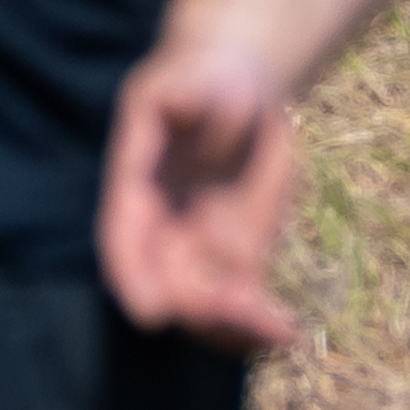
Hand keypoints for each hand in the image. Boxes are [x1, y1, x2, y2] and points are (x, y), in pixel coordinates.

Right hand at [97, 36, 303, 357]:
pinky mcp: (234, 251)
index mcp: (137, 183)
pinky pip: (238, 297)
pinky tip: (286, 332)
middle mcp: (160, 225)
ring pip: (201, 301)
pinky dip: (257, 321)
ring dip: (231, 328)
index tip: (151, 311)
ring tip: (277, 334)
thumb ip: (192, 99)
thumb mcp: (197, 77)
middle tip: (243, 318)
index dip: (133, 275)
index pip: (122, 236)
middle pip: (166, 281)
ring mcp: (195, 243)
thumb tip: (194, 123)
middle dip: (198, 309)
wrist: (236, 82)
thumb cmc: (207, 76)